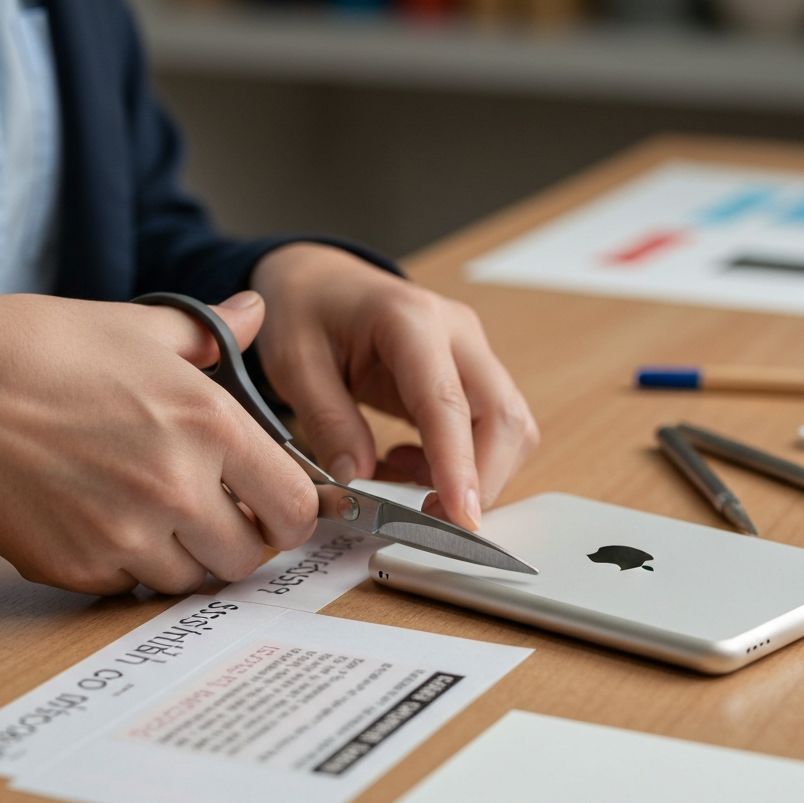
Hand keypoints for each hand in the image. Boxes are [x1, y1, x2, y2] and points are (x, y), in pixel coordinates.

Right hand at [0, 292, 316, 593]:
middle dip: (237, 537)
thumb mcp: (136, 326)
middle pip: (248, 557)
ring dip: (183, 554)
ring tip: (148, 510)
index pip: (295, 505)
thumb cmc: (35, 348)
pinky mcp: (77, 568)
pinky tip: (98, 517)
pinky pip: (128, 585)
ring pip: (191, 578)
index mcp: (209, 425)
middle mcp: (178, 489)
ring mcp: (127, 537)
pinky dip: (125, 562)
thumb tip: (256, 312)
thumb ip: (211, 335)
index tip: (273, 504)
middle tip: (211, 511)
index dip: (291, 510)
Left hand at [251, 243, 538, 528]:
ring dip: (475, 473)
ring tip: (402, 479)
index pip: (448, 402)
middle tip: (430, 521)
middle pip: (503, 417)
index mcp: (410, 320)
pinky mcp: (469, 375)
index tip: (459, 518)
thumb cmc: (305, 311)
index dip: (458, 464)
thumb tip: (357, 479)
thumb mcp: (295, 362)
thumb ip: (327, 420)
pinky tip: (406, 462)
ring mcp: (470, 352)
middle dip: (481, 480)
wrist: (317, 280)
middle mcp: (456, 333)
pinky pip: (490, 428)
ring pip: (508, 427)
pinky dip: (461, 462)